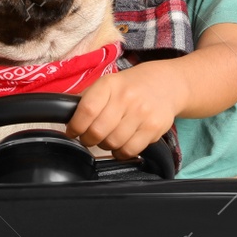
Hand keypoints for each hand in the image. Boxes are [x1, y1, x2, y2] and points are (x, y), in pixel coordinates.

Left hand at [67, 62, 188, 159]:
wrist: (168, 84)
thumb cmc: (133, 86)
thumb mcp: (109, 83)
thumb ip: (89, 99)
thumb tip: (68, 119)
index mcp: (109, 84)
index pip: (86, 111)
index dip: (75, 127)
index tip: (73, 131)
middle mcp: (126, 97)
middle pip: (97, 131)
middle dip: (88, 139)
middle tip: (89, 138)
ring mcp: (142, 113)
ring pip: (112, 143)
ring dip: (105, 146)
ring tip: (108, 138)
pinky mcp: (154, 128)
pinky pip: (130, 150)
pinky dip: (121, 153)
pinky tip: (121, 145)